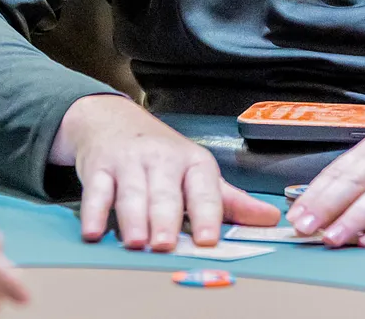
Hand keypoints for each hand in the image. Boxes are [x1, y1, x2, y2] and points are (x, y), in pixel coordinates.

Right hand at [55, 95, 279, 250]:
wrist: (113, 119)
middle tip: (166, 244)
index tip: (209, 239)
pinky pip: (96, 191)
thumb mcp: (197, 172)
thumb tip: (270, 219)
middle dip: (165, 219)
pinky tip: (94, 231)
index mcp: (193, 162)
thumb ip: (231, 201)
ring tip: (137, 242)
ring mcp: (129, 162)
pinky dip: (93, 211)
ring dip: (133, 218)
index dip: (207, 214)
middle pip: (165, 193)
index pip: (204, 189)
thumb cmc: (161, 154)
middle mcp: (162, 159)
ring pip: (132, 192)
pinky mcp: (99, 167)